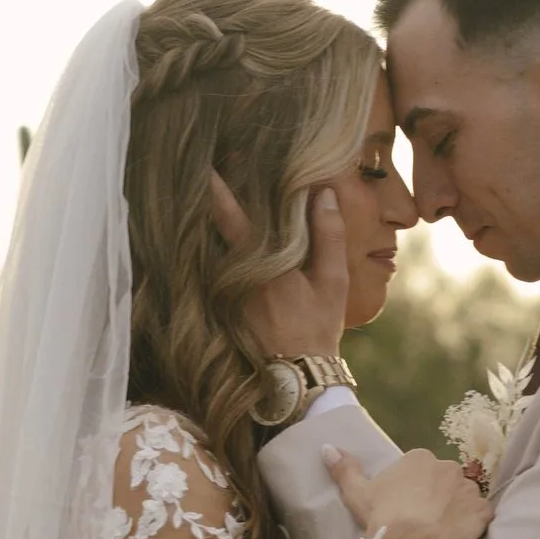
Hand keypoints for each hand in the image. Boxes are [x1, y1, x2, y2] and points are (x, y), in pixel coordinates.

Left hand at [209, 169, 349, 362]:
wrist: (298, 375)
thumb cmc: (317, 327)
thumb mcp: (332, 280)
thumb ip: (328, 235)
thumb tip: (324, 193)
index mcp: (260, 263)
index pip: (229, 215)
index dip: (216, 187)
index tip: (207, 163)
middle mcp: (235, 274)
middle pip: (215, 227)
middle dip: (214, 198)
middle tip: (213, 168)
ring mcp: (226, 290)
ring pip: (216, 247)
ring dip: (217, 222)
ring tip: (220, 195)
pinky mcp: (226, 304)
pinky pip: (220, 266)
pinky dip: (222, 247)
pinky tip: (229, 235)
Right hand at [324, 443, 489, 538]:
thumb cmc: (383, 515)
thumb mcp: (357, 492)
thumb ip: (344, 469)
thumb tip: (327, 448)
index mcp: (420, 458)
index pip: (420, 467)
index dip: (413, 487)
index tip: (405, 504)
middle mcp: (449, 467)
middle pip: (444, 480)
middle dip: (437, 495)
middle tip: (422, 518)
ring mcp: (468, 489)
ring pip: (463, 496)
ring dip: (456, 508)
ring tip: (440, 529)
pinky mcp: (482, 512)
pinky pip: (480, 515)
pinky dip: (473, 524)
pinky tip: (459, 536)